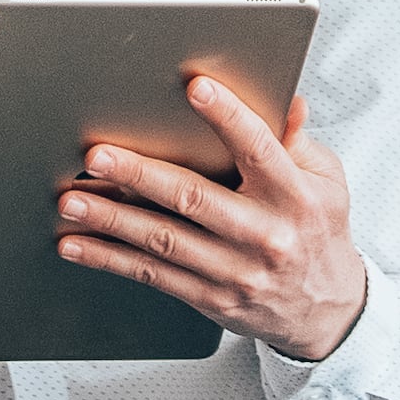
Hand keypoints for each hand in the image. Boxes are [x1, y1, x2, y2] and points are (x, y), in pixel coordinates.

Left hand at [55, 83, 365, 362]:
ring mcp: (234, 272)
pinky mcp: (210, 298)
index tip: (194, 88)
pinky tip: (78, 244)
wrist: (325, 311)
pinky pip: (153, 276)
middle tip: (98, 155)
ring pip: (164, 241)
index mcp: (295, 197)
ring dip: (112, 219)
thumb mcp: (327, 181)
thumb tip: (288, 100)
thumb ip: (297, 142)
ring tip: (72, 199)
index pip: (258, 149)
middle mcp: (264, 235)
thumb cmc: (318, 232)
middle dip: (140, 174)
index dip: (227, 117)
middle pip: (194, 199)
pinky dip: (110, 259)